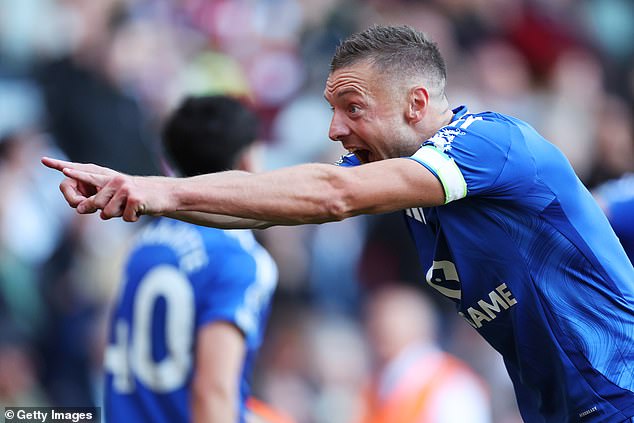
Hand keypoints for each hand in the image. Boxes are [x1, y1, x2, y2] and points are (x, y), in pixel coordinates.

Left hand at [41, 157, 165, 221]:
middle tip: (120, 209)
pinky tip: (140, 210)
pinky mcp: (135, 199)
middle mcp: (116, 181)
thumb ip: (99, 201)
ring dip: (120, 215)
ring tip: (132, 208)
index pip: (89, 176)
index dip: (75, 173)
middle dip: (105, 212)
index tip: (63, 169)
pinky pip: (125, 217)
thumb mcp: (119, 198)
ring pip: (108, 213)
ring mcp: (125, 189)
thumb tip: (78, 208)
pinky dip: (132, 218)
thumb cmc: (141, 198)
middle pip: (96, 203)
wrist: (167, 195)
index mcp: (111, 179)